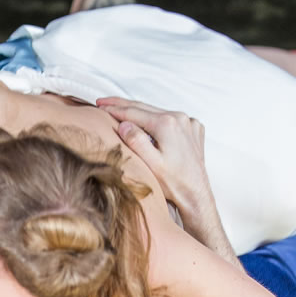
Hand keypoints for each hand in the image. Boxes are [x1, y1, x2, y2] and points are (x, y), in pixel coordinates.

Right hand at [97, 97, 214, 215]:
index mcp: (167, 124)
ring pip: (157, 112)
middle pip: (144, 108)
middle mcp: (180, 118)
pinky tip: (147, 123)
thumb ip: (136, 141)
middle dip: (122, 105)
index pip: (133, 112)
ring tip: (120, 109)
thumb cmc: (174, 183)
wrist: (196, 195)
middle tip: (103, 101)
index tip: (99, 105)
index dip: (114, 109)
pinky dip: (157, 120)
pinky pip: (171, 119)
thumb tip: (123, 124)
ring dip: (139, 112)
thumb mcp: (150, 164)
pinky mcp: (193, 129)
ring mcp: (189, 123)